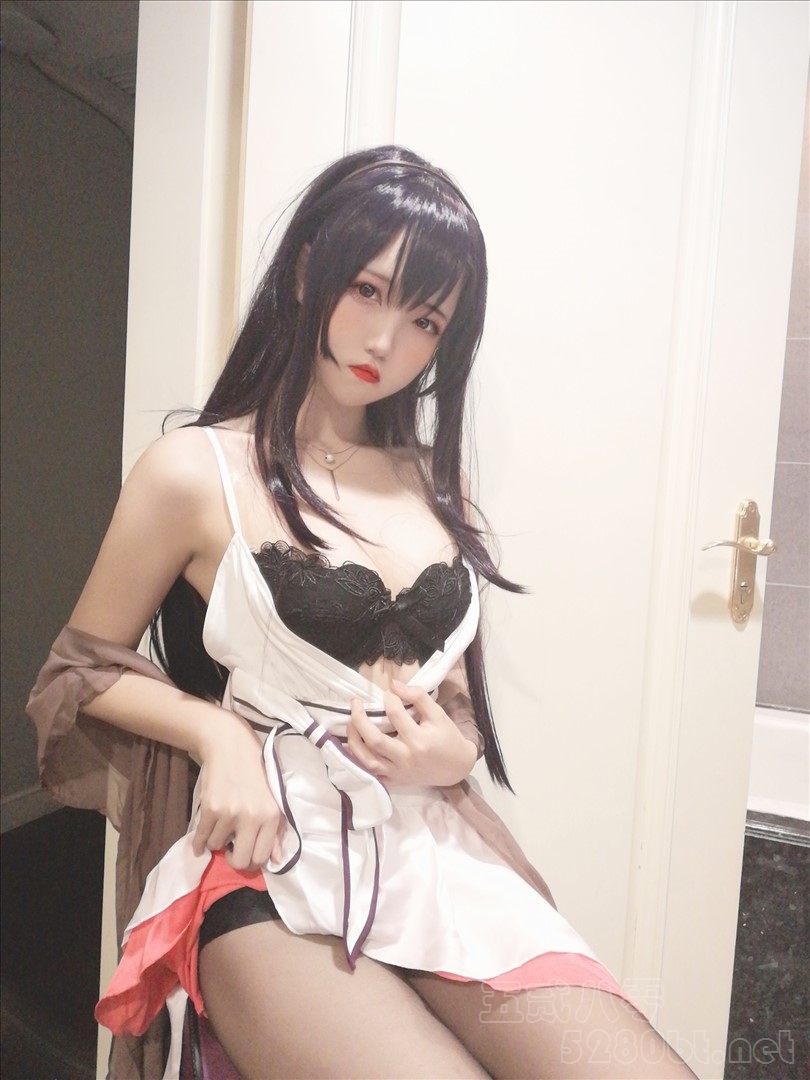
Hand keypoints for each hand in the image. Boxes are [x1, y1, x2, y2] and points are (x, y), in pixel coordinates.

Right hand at [192, 714, 283, 870]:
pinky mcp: (210, 808)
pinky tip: (199, 843)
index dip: (252, 862)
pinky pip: (201, 838)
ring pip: (217, 847)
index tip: (245, 853)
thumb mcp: (272, 799)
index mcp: (272, 816)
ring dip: (216, 841)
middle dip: (233, 860)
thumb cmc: (255, 772)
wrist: (230, 747)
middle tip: (230, 850)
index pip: (262, 856)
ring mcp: (230, 814)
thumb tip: (276, 860)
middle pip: (240, 861)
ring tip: (220, 828)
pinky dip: (198, 843)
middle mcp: (253, 817)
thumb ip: (276, 831)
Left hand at [347, 680, 477, 787]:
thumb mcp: (438, 714)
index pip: (396, 715)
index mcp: (419, 740)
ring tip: (349, 724)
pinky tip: (354, 747)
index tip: (388, 692)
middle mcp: (405, 758)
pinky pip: (371, 774)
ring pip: (368, 759)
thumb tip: (394, 685)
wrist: (456, 768)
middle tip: (355, 703)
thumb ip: (418, 697)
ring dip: (354, 741)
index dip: (390, 699)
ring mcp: (398, 772)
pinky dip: (359, 762)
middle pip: (375, 740)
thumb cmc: (448, 738)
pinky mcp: (395, 781)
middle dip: (360, 719)